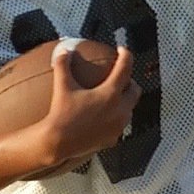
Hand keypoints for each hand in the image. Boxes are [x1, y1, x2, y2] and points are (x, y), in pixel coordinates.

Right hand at [46, 46, 140, 161]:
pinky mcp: (113, 138)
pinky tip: (104, 119)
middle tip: (119, 77)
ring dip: (124, 102)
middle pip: (134, 90)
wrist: (58, 143)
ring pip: (130, 109)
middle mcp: (119, 109)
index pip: (125, 68)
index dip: (126, 56)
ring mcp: (118, 126)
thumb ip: (64, 66)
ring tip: (113, 98)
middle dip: (129, 82)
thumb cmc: (61, 115)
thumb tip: (64, 51)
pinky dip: (114, 119)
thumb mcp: (62, 87)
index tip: (122, 51)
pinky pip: (119, 125)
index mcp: (110, 94)